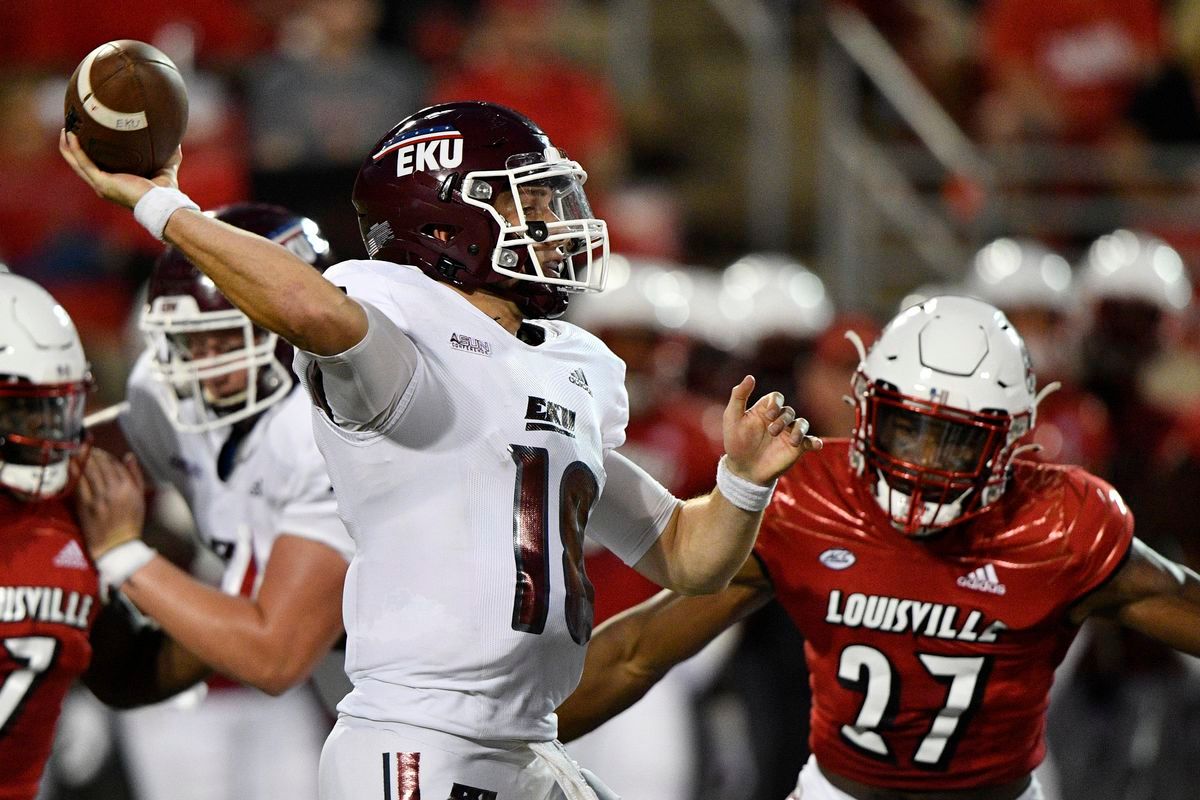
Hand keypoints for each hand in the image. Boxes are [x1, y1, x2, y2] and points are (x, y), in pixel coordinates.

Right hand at [58, 129, 181, 208]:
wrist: (162, 203)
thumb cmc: (165, 192)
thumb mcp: (165, 169)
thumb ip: (169, 157)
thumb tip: (176, 141)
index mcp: (115, 182)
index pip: (96, 167)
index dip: (88, 154)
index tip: (86, 137)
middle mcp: (104, 184)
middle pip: (80, 164)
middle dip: (73, 148)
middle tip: (69, 129)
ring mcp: (101, 185)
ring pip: (77, 163)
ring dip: (68, 147)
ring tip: (66, 129)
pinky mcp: (102, 183)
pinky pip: (84, 163)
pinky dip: (76, 150)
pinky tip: (71, 136)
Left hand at [75, 449, 146, 557]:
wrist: (117, 545)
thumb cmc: (130, 522)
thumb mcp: (140, 498)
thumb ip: (136, 475)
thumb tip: (128, 456)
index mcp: (129, 487)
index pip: (115, 464)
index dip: (105, 455)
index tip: (98, 451)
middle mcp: (113, 489)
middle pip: (100, 465)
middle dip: (92, 453)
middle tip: (85, 447)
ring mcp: (98, 496)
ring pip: (89, 471)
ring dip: (82, 458)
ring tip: (77, 450)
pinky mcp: (85, 505)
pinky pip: (78, 483)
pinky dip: (74, 472)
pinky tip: (71, 464)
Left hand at [721, 375, 821, 484]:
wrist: (743, 469)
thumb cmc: (736, 441)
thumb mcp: (732, 417)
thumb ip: (739, 396)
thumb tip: (750, 377)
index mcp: (764, 410)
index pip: (777, 398)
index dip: (776, 403)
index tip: (768, 415)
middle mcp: (778, 420)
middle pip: (789, 411)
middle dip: (782, 419)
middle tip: (771, 432)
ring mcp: (788, 433)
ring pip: (802, 423)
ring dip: (798, 430)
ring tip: (791, 441)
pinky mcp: (796, 448)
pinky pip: (810, 441)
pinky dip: (815, 441)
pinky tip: (816, 445)